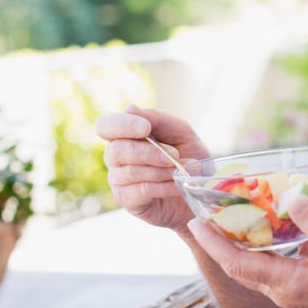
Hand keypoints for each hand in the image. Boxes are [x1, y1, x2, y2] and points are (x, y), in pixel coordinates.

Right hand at [95, 105, 209, 234]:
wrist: (201, 188)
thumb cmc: (188, 155)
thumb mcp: (180, 132)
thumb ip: (157, 119)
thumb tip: (129, 108)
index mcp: (125, 134)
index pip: (106, 125)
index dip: (122, 125)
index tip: (146, 128)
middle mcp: (116, 156)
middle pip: (117, 150)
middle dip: (149, 152)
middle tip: (175, 154)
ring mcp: (118, 179)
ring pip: (131, 171)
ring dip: (161, 170)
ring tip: (182, 170)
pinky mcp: (127, 200)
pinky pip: (141, 190)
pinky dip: (163, 186)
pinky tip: (177, 185)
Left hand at [187, 195, 307, 307]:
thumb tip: (291, 199)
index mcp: (287, 283)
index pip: (238, 263)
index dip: (214, 243)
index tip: (196, 222)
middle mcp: (281, 288)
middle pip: (237, 264)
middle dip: (217, 239)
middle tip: (203, 212)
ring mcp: (288, 287)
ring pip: (251, 263)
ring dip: (235, 240)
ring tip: (225, 212)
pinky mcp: (298, 281)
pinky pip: (268, 261)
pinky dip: (259, 241)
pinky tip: (263, 220)